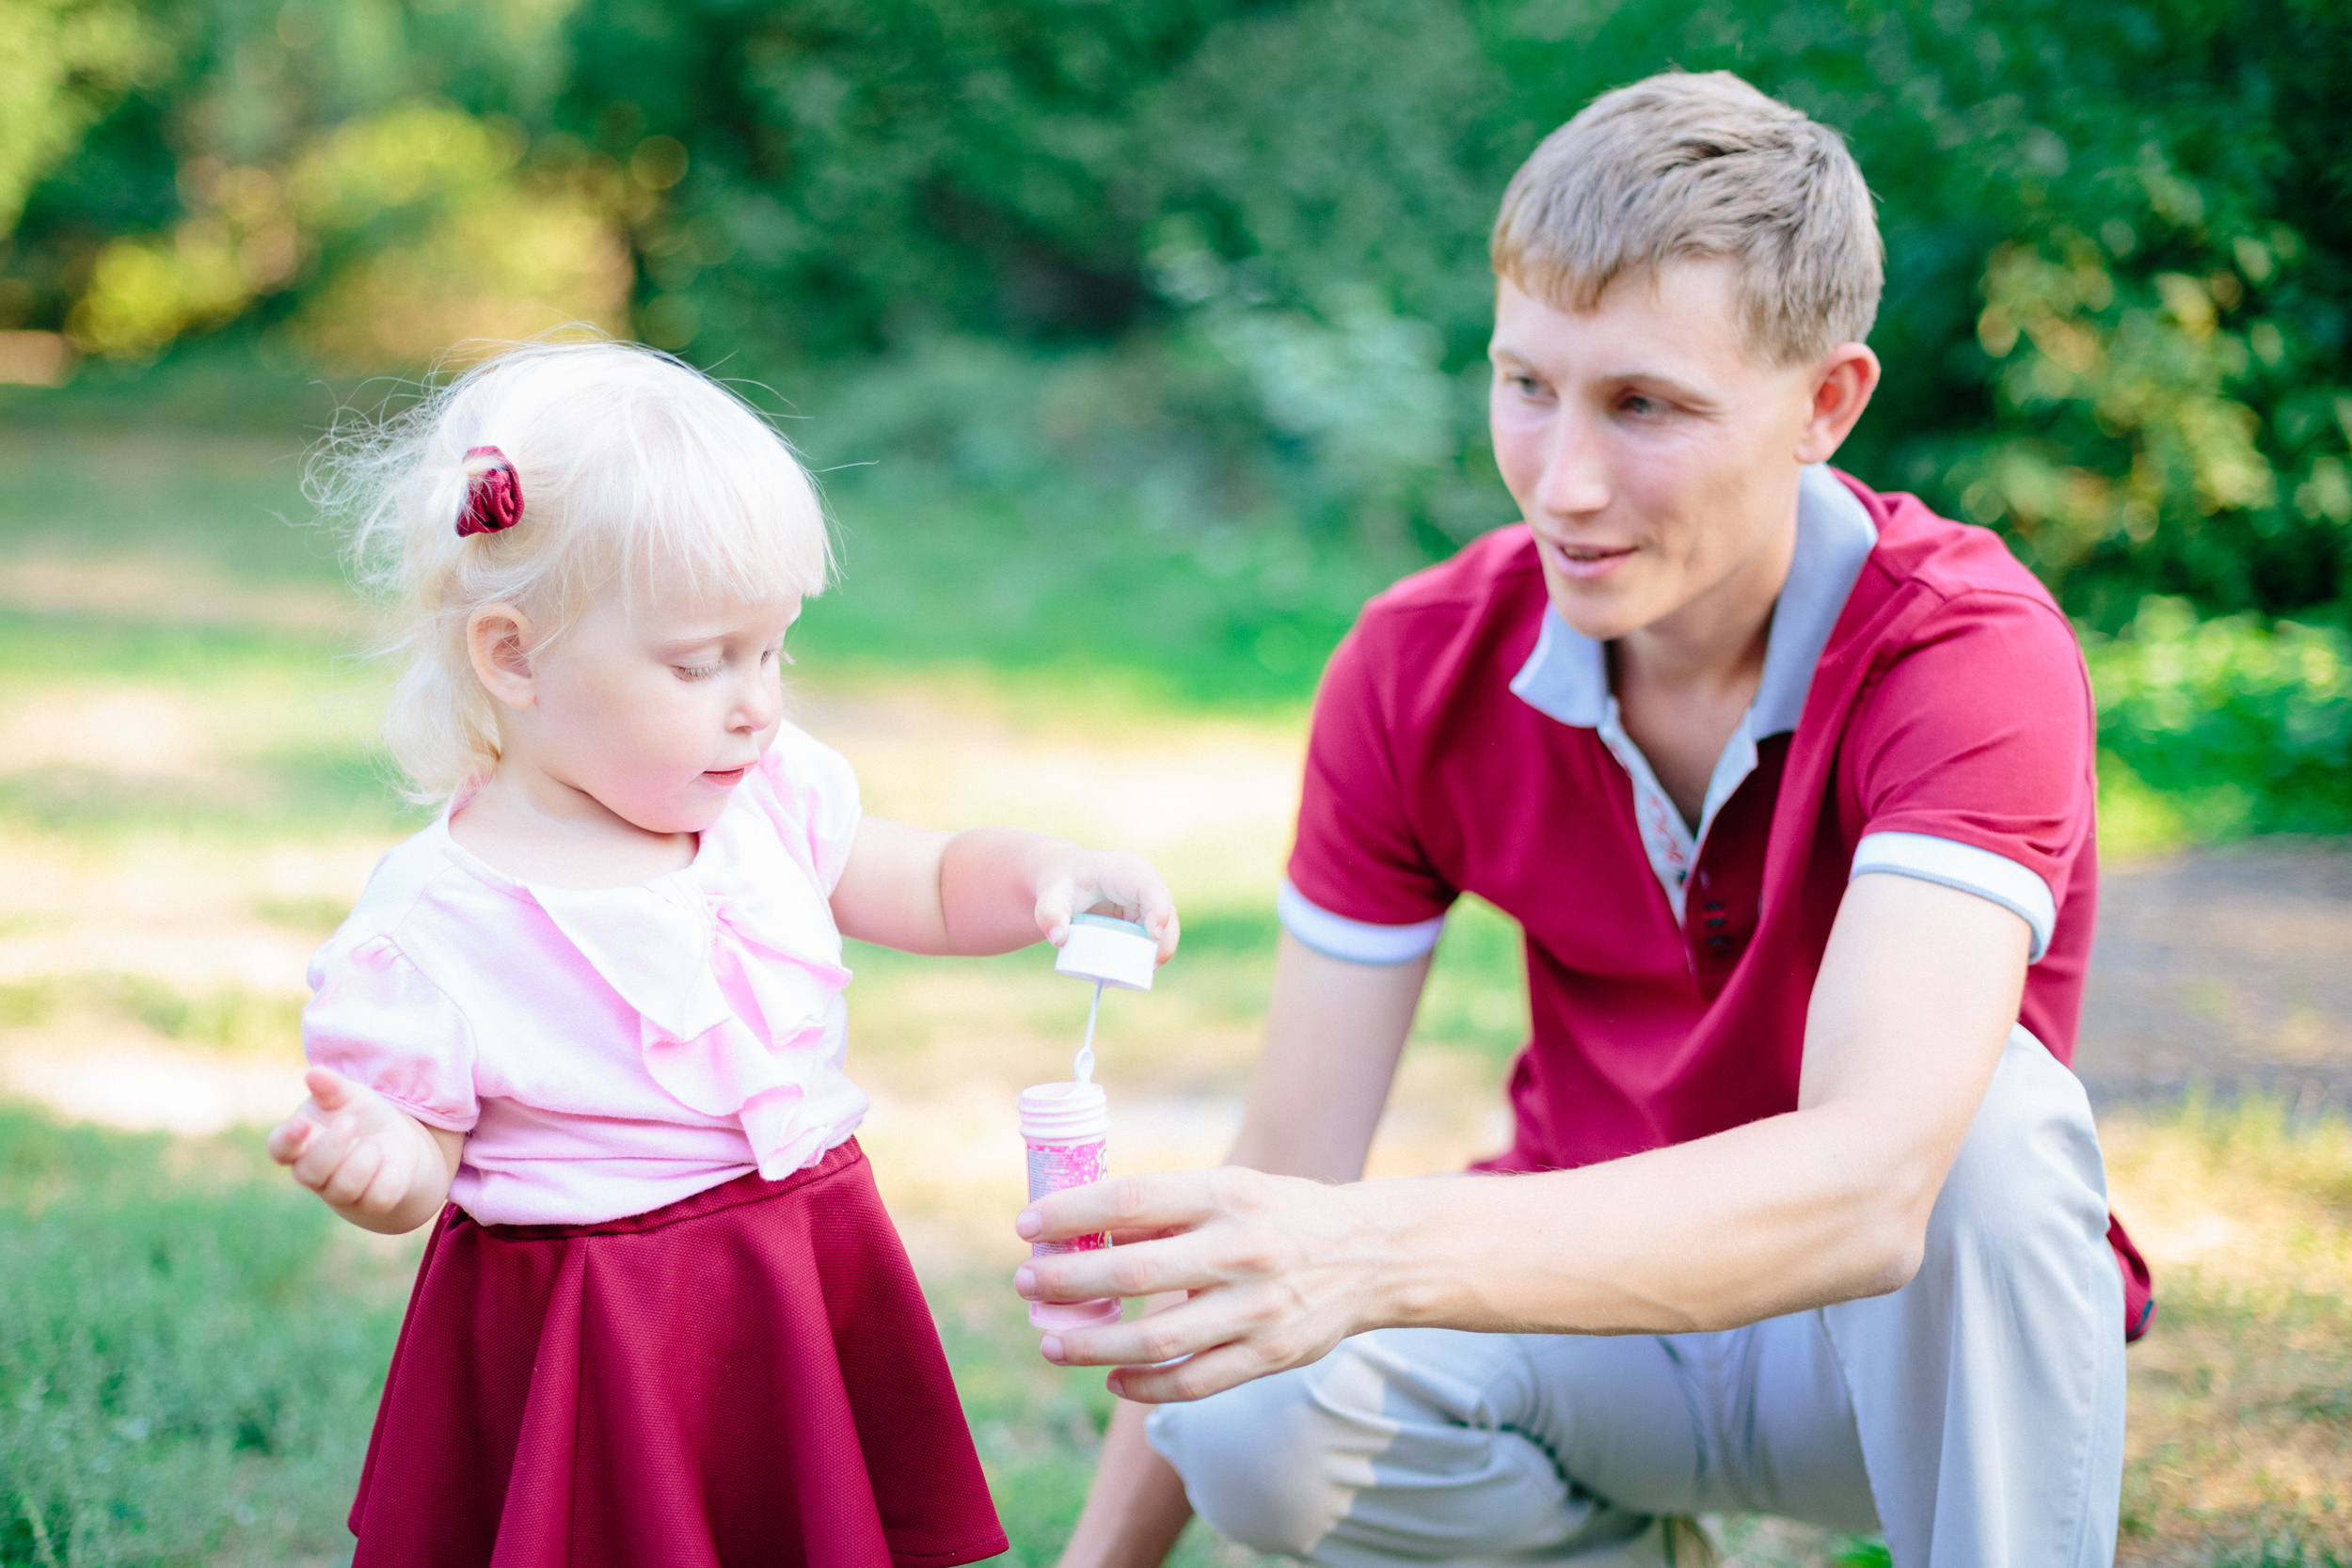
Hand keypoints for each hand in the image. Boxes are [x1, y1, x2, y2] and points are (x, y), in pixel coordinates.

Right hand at [266, 1067, 453, 1230]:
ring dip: (363, 1160)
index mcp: (300, 1143)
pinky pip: (377, 1198)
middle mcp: (313, 1172)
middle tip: (351, 1121)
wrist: (394, 1142)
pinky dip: (388, 1176)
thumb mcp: (348, 1096)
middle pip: (309, 1172)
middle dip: (332, 1146)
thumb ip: (331, 1087)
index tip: (302, 1124)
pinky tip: (390, 1162)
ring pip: (344, 1188)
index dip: (287, 1140)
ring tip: (374, 1143)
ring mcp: (340, 1192)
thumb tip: (314, 1073)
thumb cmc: (359, 1116)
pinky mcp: (370, 1203)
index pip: (280, 1148)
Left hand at [1012, 1166, 1389, 1401]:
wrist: (1372, 1256)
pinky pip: (1193, 1383)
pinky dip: (1144, 1387)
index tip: (1026, 1225)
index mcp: (1227, 1194)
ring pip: (1155, 1340)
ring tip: (1049, 1342)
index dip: (1071, 1214)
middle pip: (1132, 1273)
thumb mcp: (1230, 1190)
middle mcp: (1242, 1249)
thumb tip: (1082, 1231)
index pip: (1132, 1200)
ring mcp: (1257, 1308)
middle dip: (1065, 1281)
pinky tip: (1110, 1379)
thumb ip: (1166, 1212)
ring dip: (1091, 1344)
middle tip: (1025, 1283)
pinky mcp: (1269, 1355)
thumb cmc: (1280, 1215)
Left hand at [1031, 844, 1180, 964]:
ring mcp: (1147, 902)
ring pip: (1165, 927)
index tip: (1154, 935)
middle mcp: (1143, 884)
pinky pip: (1155, 936)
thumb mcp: (1051, 894)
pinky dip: (1150, 954)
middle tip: (1148, 969)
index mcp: (1125, 870)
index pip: (1150, 889)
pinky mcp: (1144, 917)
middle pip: (1166, 911)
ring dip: (1159, 951)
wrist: (1064, 880)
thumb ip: (1050, 913)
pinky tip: (1138, 972)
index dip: (1157, 910)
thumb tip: (1058, 940)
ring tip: (1140, 974)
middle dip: (1164, 940)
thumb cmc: (1060, 882)